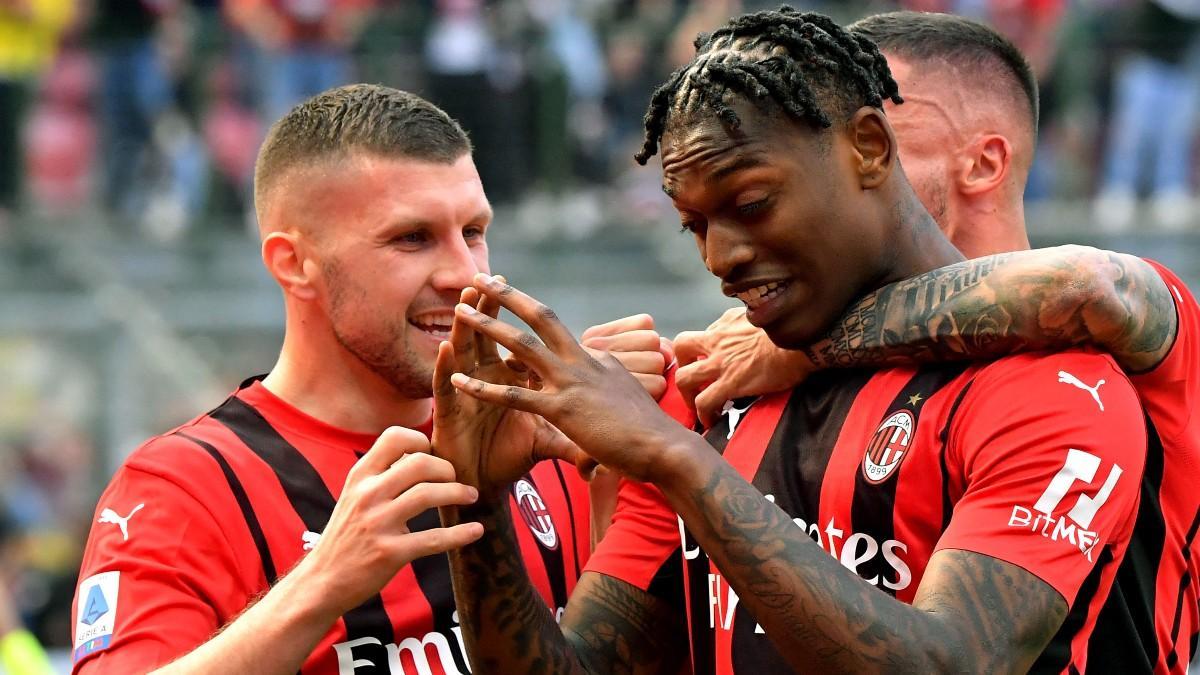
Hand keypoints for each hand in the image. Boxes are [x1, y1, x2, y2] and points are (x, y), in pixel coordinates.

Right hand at [297, 427, 482, 617]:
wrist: (322, 580)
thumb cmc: (347, 535)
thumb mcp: (354, 495)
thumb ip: (381, 475)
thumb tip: (421, 454)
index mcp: (360, 476)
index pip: (395, 437)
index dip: (422, 441)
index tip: (434, 455)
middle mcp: (367, 495)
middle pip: (420, 463)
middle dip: (447, 469)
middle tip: (457, 479)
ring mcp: (378, 523)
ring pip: (428, 494)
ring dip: (458, 493)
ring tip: (470, 496)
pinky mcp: (390, 553)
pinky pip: (433, 538)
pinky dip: (460, 534)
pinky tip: (476, 531)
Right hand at [433, 286, 587, 496]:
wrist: (479, 486)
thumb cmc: (509, 459)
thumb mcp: (549, 442)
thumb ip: (575, 434)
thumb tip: (610, 429)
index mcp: (513, 380)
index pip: (521, 342)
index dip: (524, 321)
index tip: (533, 297)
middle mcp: (486, 379)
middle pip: (491, 335)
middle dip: (491, 307)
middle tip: (492, 277)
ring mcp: (465, 394)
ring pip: (464, 351)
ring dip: (465, 325)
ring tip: (465, 299)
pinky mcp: (448, 414)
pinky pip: (445, 387)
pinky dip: (446, 367)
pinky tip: (446, 347)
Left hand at [448, 275, 692, 482]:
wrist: (666, 449)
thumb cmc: (651, 433)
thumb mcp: (629, 399)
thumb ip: (613, 387)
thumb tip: (613, 381)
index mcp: (599, 359)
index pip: (561, 335)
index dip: (535, 319)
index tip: (513, 304)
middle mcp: (584, 362)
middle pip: (542, 317)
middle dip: (508, 295)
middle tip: (482, 277)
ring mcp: (572, 382)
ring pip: (521, 345)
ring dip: (488, 327)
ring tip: (460, 312)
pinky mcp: (562, 409)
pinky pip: (514, 395)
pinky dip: (483, 388)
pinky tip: (458, 381)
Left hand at [674, 307, 813, 427]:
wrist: (802, 342)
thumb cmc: (789, 330)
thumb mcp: (761, 314)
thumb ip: (747, 320)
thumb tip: (748, 326)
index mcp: (726, 324)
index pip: (703, 333)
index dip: (700, 350)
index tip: (705, 361)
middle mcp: (717, 341)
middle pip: (681, 347)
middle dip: (682, 366)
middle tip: (692, 382)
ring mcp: (721, 363)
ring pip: (684, 378)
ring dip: (687, 395)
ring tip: (697, 407)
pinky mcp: (731, 383)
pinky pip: (705, 402)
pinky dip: (704, 414)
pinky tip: (711, 421)